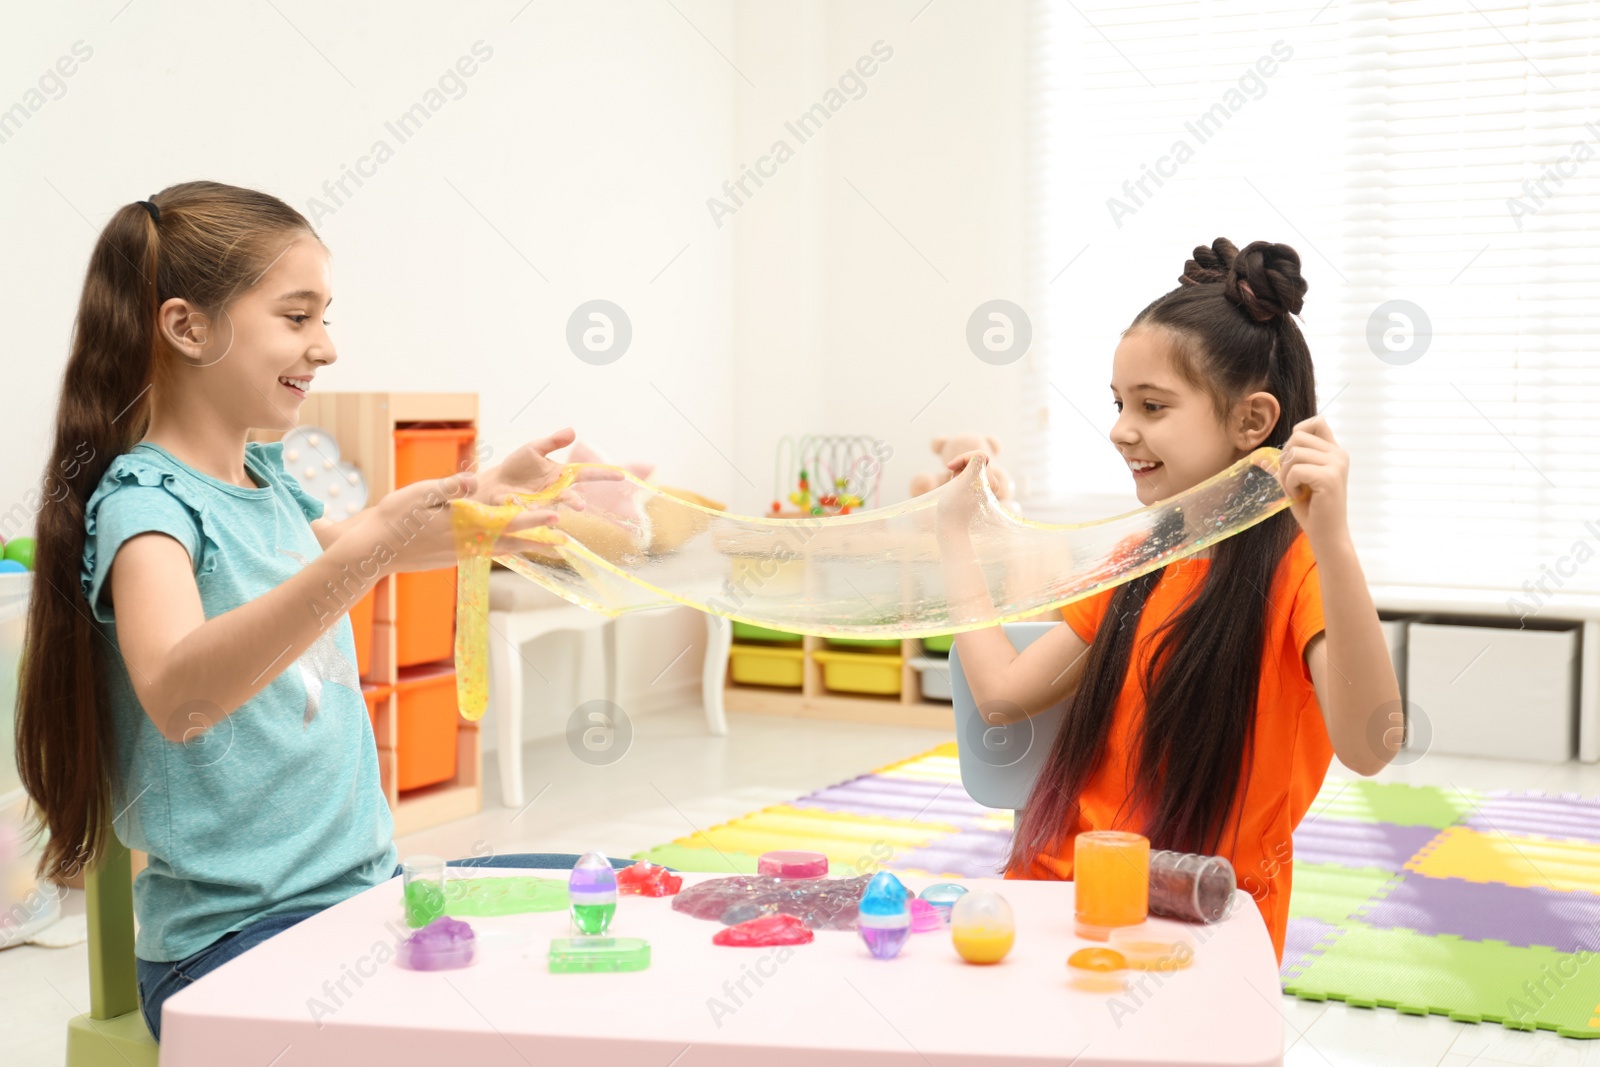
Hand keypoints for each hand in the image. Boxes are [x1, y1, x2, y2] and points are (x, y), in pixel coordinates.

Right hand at [343, 472, 562, 574]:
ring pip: (499, 550)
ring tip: (545, 546)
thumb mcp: (418, 495)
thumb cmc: (393, 519)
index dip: (531, 519)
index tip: (555, 516)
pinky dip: (502, 550)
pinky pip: (484, 553)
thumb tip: (474, 480)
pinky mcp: (452, 558)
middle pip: (509, 540)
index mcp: (461, 525)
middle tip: (565, 539)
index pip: (504, 522)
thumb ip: (448, 488)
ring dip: (523, 547)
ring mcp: (459, 554)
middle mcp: (465, 543)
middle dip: (537, 538)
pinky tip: (509, 549)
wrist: (373, 551)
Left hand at [474, 427, 623, 509]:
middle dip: (576, 501)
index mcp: (562, 476)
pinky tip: (525, 508)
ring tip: (554, 514)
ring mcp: (543, 504)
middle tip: (579, 505)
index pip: (587, 474)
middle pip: (571, 496)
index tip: (621, 475)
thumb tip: (573, 431)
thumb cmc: (518, 466)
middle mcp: (556, 492)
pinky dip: (529, 512)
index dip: (604, 475)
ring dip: (551, 512)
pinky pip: (531, 513)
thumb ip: (553, 441)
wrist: (495, 482)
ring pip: (553, 508)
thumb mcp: (534, 448)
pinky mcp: (527, 512)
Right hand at [936, 450, 991, 529]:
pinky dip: (959, 478)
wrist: (951, 525)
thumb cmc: (954, 504)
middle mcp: (991, 483)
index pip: (978, 455)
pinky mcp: (978, 491)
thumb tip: (982, 456)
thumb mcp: (965, 478)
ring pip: (970, 468)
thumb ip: (976, 461)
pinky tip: (955, 490)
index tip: (950, 467)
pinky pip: (967, 476)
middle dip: (960, 467)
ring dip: (959, 473)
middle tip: (953, 481)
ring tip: (954, 486)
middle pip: (974, 461)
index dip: (962, 458)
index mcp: (991, 479)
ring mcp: (985, 488)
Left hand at [1276, 414, 1350, 549]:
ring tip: (1295, 489)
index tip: (1293, 456)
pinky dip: (1290, 484)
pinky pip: (1296, 470)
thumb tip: (1259, 457)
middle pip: (1298, 437)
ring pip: (1294, 453)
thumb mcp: (1297, 480)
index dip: (1299, 432)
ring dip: (1286, 474)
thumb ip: (1287, 464)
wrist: (1327, 533)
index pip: (1318, 422)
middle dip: (1285, 458)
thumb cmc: (1312, 508)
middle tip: (1291, 479)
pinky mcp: (1329, 477)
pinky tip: (1299, 496)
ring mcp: (1336, 465)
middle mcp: (1339, 454)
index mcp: (1334, 452)